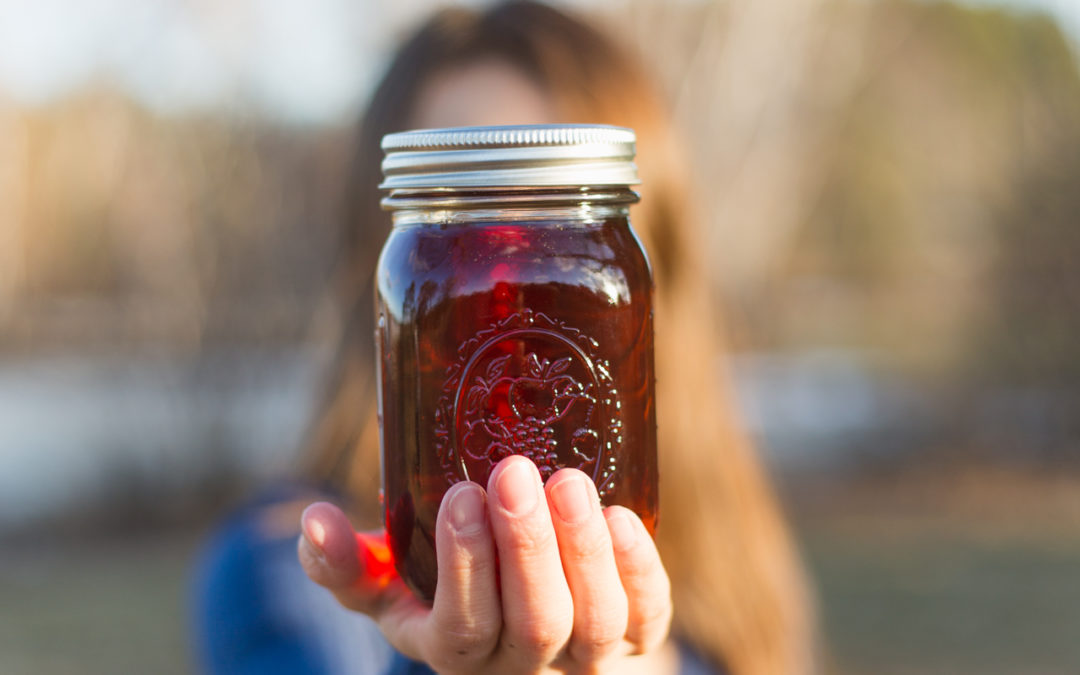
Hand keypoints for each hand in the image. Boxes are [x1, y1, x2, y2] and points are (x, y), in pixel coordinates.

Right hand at [297, 455, 671, 673]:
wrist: (543, 628)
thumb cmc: (459, 595)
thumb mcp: (396, 588)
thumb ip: (352, 564)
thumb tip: (311, 520)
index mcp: (455, 649)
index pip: (460, 629)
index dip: (463, 568)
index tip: (459, 495)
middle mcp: (522, 664)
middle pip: (533, 624)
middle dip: (524, 548)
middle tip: (513, 472)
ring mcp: (586, 657)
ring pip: (593, 621)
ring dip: (581, 549)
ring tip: (567, 480)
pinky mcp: (639, 637)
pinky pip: (648, 615)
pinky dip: (636, 567)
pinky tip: (621, 514)